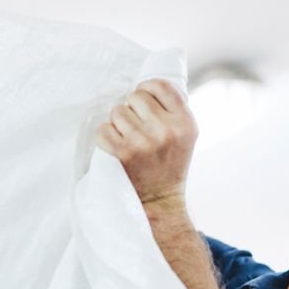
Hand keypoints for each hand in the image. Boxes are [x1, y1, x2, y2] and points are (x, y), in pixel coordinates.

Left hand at [95, 78, 196, 205]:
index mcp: (185, 122)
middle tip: (136, 128)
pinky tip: (116, 149)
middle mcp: (166, 130)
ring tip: (128, 140)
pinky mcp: (122, 153)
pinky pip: (103, 129)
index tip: (142, 102)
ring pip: (117, 112)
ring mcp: (143, 141)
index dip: (146, 89)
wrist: (159, 202)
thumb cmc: (168, 164)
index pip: (160, 86)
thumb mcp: (184, 135)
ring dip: (118, 124)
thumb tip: (143, 86)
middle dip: (132, 109)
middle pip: (135, 97)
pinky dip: (105, 138)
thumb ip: (171, 110)